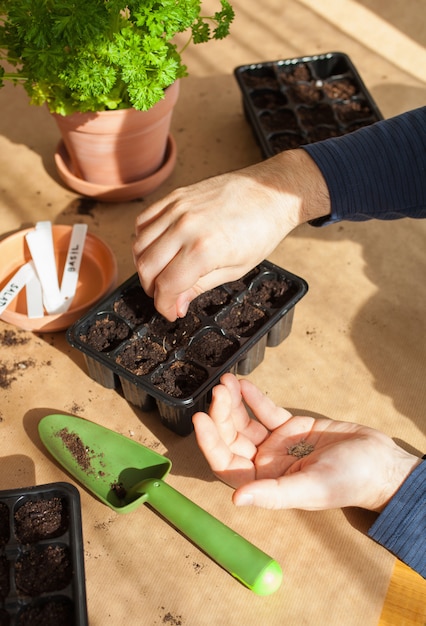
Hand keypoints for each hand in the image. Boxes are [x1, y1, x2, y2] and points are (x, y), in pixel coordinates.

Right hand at [133, 149, 328, 320]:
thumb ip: (200, 287)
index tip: (170, 312)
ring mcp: (177, 209)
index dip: (164, 306)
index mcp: (203, 250)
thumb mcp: (235, 270)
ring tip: (161, 274)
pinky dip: (144, 239)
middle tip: (166, 296)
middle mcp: (185, 227)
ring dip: (145, 266)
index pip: (166, 286)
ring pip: (139, 245)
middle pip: (147, 268)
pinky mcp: (175, 196)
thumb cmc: (261, 231)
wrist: (270, 193)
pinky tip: (158, 249)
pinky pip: (143, 221)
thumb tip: (177, 305)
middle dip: (152, 289)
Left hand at [192, 373, 420, 511]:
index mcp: (266, 484)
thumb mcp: (311, 487)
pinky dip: (254, 398)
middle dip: (222, 416)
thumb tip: (236, 500)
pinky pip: (266, 411)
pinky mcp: (291, 426)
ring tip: (227, 382)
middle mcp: (266, 464)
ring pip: (245, 423)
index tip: (200, 419)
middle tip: (218, 392)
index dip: (210, 444)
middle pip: (232, 439)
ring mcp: (277, 444)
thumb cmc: (350, 481)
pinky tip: (243, 384)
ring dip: (234, 404)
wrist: (380, 461)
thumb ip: (274, 494)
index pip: (227, 465)